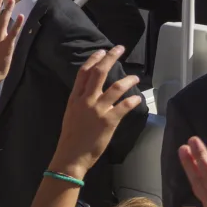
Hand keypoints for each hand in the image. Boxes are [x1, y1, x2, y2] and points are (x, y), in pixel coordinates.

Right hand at [49, 46, 142, 180]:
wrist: (70, 158)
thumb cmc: (71, 138)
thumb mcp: (71, 114)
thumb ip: (81, 101)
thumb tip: (91, 90)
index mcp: (75, 99)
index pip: (83, 73)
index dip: (93, 59)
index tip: (102, 51)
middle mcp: (85, 101)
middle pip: (99, 73)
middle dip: (110, 58)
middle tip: (120, 49)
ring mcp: (98, 110)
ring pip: (116, 87)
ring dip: (129, 79)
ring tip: (136, 77)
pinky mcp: (109, 120)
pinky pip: (125, 105)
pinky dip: (133, 99)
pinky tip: (137, 98)